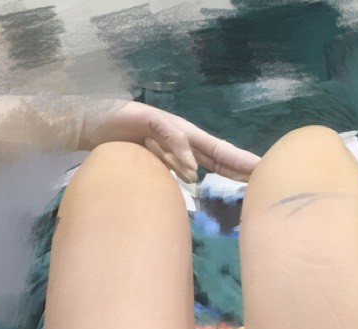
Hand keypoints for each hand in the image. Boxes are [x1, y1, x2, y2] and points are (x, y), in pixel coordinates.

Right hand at [80, 99, 259, 181]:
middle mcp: (181, 135)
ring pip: (201, 143)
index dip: (238, 168)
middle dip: (242, 162)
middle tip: (267, 172)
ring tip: (245, 173)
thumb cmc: (121, 147)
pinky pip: (171, 136)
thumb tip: (194, 180)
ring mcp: (167, 125)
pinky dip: (181, 152)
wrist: (90, 125)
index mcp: (183, 147)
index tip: (261, 179)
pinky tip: (191, 170)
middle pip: (218, 150)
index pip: (217, 159)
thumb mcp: (150, 165)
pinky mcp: (149, 119)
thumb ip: (171, 172)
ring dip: (223, 160)